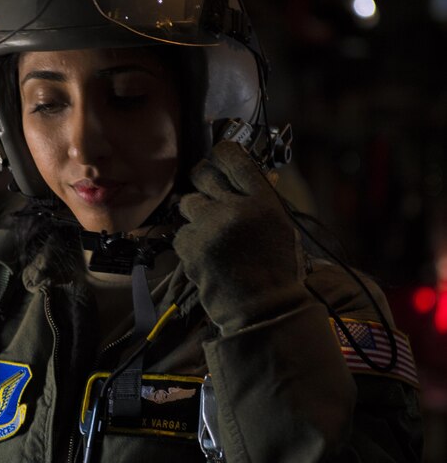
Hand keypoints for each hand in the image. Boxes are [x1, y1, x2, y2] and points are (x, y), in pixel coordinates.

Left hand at [172, 141, 306, 332]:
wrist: (261, 309)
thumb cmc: (275, 270)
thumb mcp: (280, 227)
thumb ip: (261, 198)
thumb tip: (247, 173)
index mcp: (263, 202)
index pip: (235, 159)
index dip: (222, 153)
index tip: (218, 155)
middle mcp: (236, 209)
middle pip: (204, 174)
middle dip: (203, 180)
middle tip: (209, 193)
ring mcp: (210, 227)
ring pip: (188, 202)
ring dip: (196, 214)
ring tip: (212, 233)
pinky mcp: (191, 246)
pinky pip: (181, 231)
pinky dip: (190, 241)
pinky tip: (206, 254)